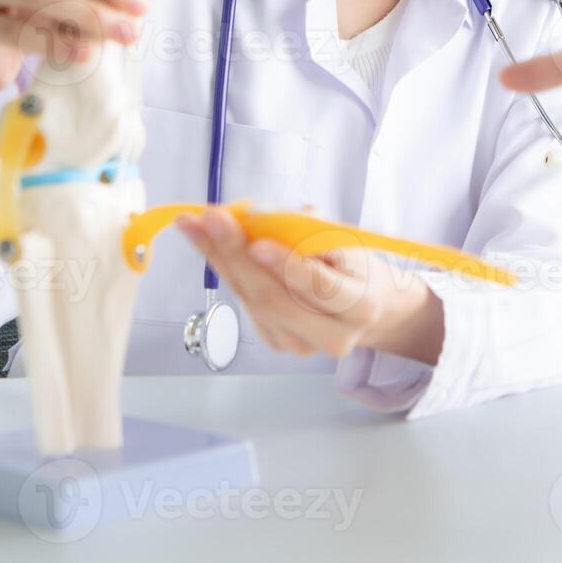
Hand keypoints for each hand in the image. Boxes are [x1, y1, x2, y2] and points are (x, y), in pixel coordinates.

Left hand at [175, 207, 444, 363]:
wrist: (366, 305)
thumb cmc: (355, 264)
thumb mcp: (346, 241)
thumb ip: (308, 231)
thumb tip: (257, 216)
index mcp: (361, 307)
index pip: (321, 288)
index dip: (288, 266)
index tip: (257, 242)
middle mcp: (332, 336)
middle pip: (275, 298)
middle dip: (237, 254)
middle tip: (210, 218)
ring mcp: (301, 345)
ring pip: (253, 300)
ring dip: (219, 258)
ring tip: (195, 224)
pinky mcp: (278, 342)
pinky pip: (246, 303)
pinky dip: (224, 269)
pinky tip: (205, 242)